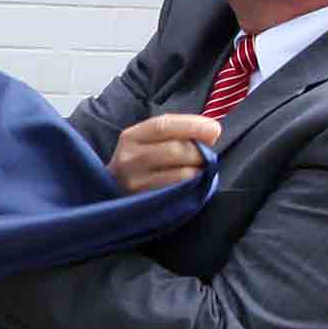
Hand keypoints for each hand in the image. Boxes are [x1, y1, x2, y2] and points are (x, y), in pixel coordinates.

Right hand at [109, 112, 224, 195]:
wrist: (113, 190)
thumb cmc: (141, 161)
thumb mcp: (149, 140)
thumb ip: (177, 131)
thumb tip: (211, 133)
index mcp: (131, 137)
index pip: (163, 126)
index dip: (192, 126)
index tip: (214, 129)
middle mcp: (129, 159)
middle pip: (175, 150)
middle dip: (199, 152)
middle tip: (207, 155)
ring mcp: (136, 183)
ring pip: (182, 175)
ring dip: (198, 171)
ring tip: (196, 170)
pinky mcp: (147, 202)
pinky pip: (180, 192)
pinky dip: (192, 186)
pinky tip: (191, 184)